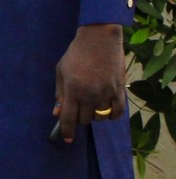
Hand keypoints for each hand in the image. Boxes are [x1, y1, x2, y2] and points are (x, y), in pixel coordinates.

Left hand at [53, 24, 126, 143]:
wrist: (99, 40)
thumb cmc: (76, 54)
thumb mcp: (61, 72)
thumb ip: (60, 94)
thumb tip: (57, 113)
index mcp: (73, 90)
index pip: (69, 118)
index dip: (67, 131)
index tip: (67, 139)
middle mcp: (90, 95)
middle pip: (84, 120)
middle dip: (79, 117)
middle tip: (79, 107)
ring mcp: (106, 93)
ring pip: (100, 118)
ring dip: (94, 114)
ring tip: (92, 102)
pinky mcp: (120, 91)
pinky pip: (117, 113)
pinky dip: (111, 115)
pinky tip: (106, 109)